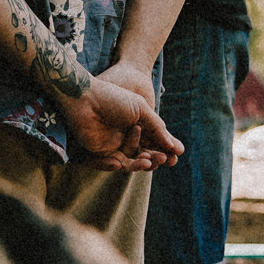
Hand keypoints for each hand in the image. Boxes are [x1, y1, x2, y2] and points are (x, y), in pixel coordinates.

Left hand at [59, 73, 182, 170]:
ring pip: (130, 162)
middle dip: (156, 158)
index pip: (154, 141)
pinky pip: (111, 164)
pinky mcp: (99, 152)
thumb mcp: (141, 109)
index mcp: (137, 124)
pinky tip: (120, 162)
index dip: (165, 148)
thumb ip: (158, 128)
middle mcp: (126, 136)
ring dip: (141, 163)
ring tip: (148, 161)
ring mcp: (113, 145)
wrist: (86, 98)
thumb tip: (175, 148)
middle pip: (145, 153)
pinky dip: (117, 165)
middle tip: (166, 160)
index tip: (177, 154)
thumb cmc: (113, 98)